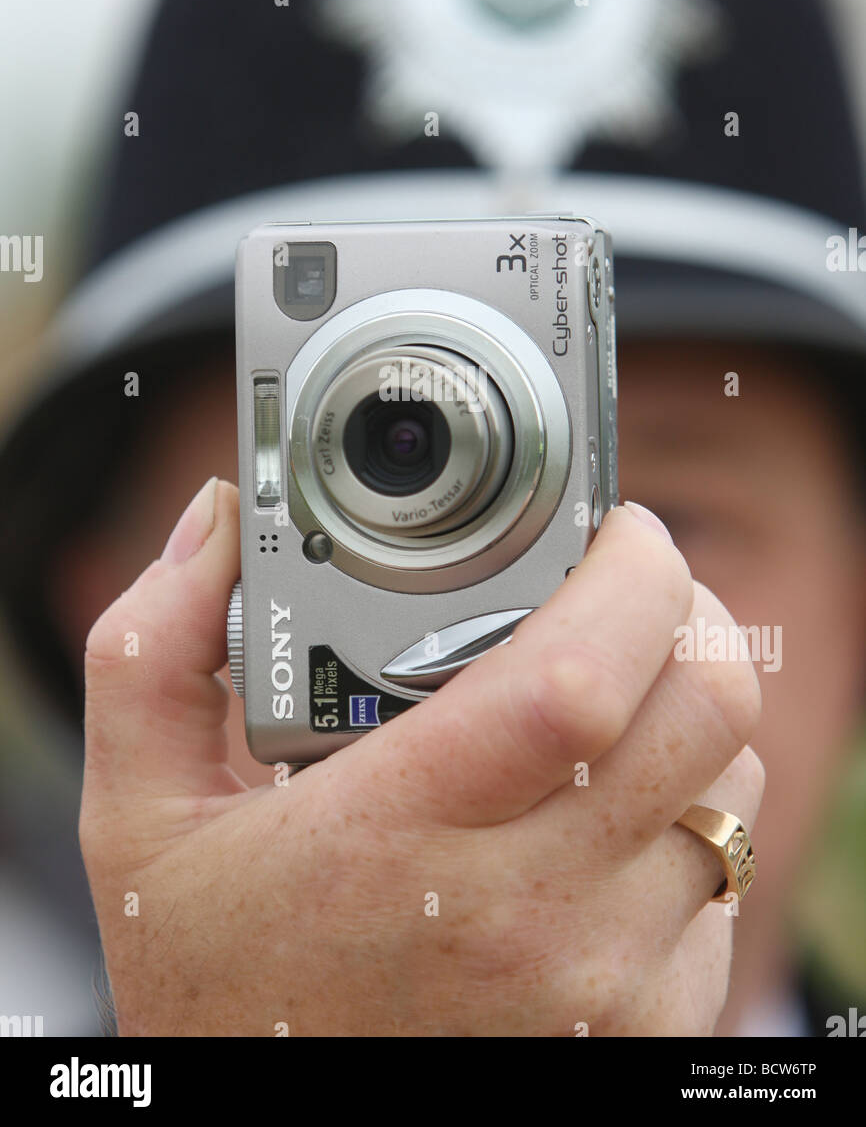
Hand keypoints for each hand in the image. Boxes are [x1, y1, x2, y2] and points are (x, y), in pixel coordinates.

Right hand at [79, 479, 762, 1035]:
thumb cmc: (216, 984)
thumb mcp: (138, 818)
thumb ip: (156, 650)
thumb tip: (217, 517)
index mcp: (398, 833)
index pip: (578, 679)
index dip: (632, 576)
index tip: (613, 529)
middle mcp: (525, 915)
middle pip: (703, 715)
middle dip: (689, 615)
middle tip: (624, 594)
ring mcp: (601, 983)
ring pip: (729, 789)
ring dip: (688, 714)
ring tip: (608, 700)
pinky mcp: (647, 1030)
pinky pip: (721, 882)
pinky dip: (683, 819)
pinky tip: (597, 817)